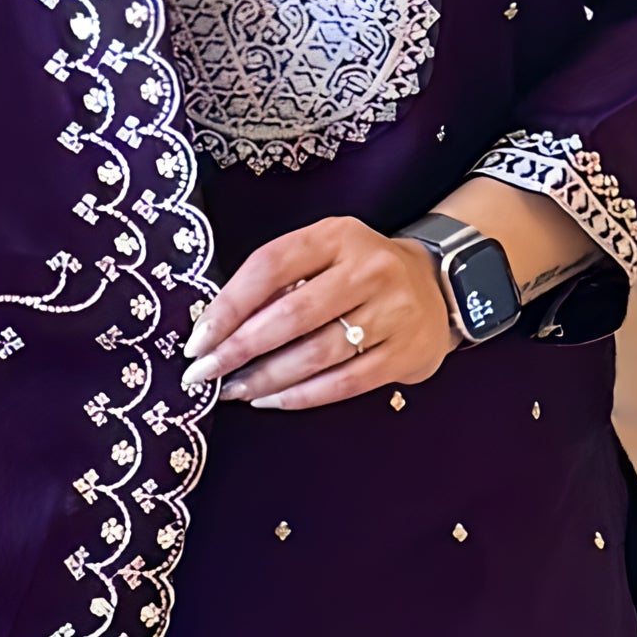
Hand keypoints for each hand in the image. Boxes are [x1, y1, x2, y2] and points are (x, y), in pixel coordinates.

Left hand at [180, 217, 454, 411]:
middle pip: (291, 315)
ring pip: (316, 354)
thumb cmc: (358, 273)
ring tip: (233, 391)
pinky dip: (301, 396)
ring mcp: (392, 312)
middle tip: (203, 374)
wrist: (438, 286)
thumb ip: (278, 281)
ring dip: (266, 378)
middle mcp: (368, 269)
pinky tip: (271, 401)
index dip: (228, 305)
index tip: (197, 339)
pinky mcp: (405, 353)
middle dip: (238, 350)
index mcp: (336, 236)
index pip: (270, 266)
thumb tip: (217, 328)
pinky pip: (344, 382)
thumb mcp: (323, 254)